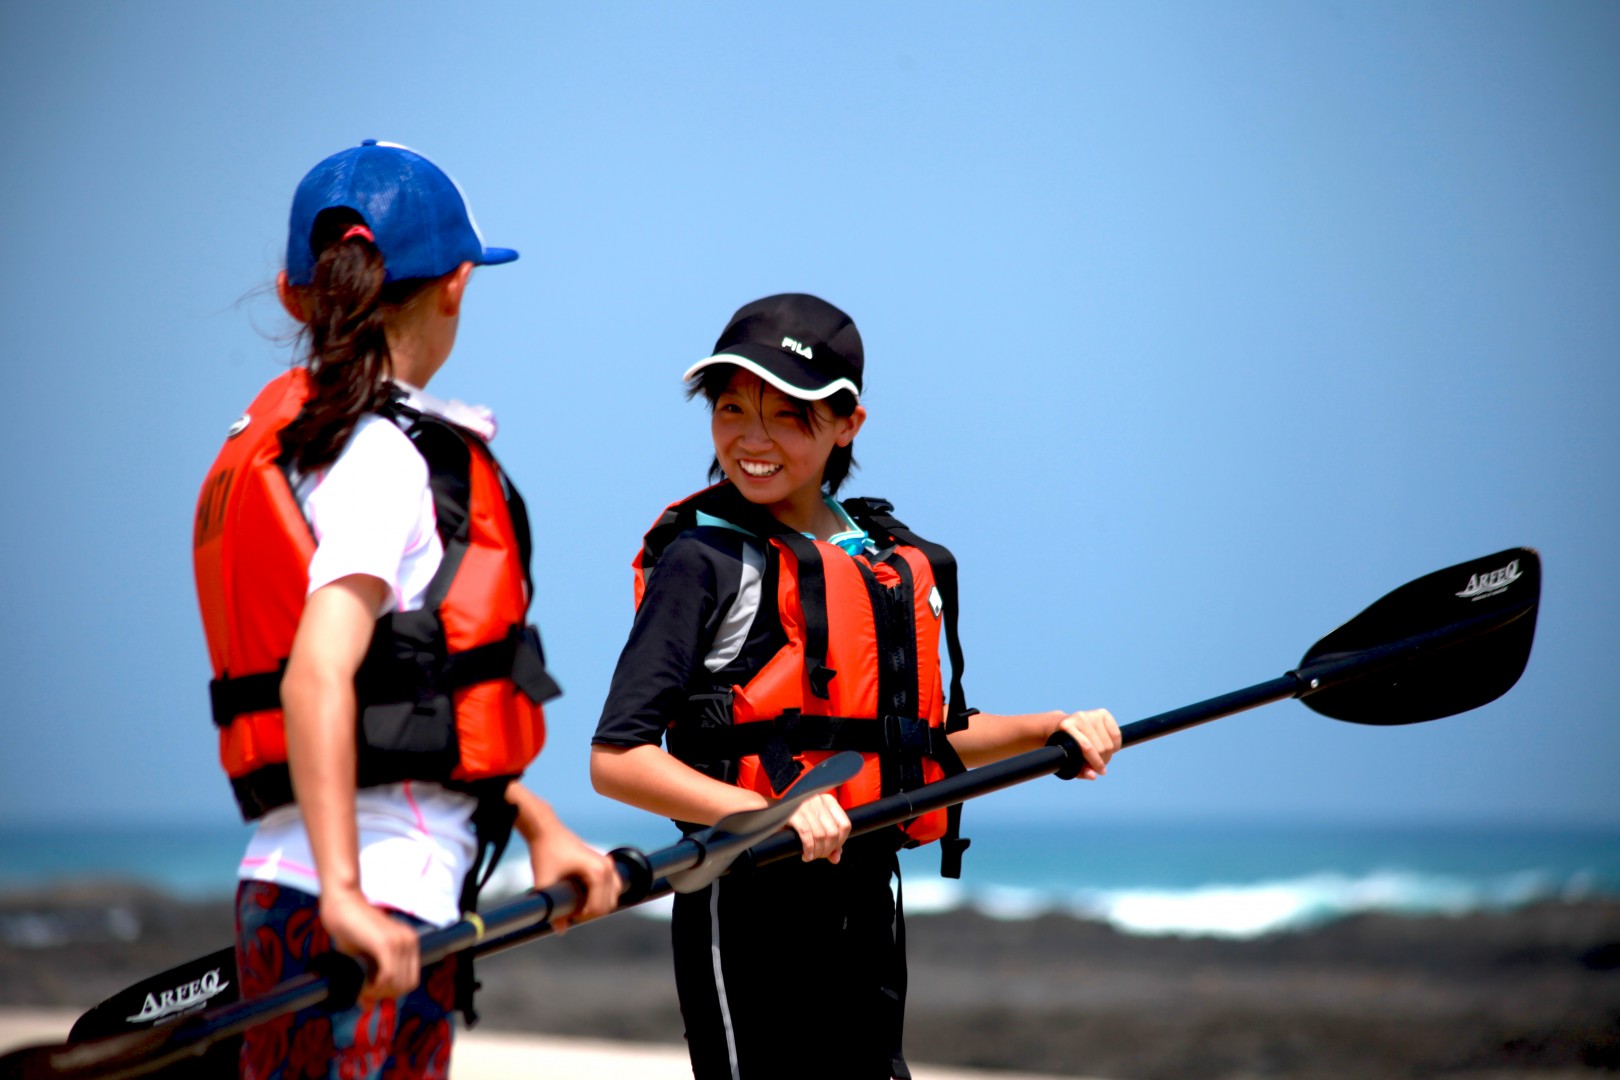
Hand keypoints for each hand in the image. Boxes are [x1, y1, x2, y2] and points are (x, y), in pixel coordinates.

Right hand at [318, 886, 420, 1000]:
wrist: (341, 903)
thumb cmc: (349, 928)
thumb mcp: (362, 959)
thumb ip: (370, 980)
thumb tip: (368, 1008)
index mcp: (409, 942)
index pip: (411, 980)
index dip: (392, 992)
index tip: (372, 994)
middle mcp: (409, 941)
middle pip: (407, 985)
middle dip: (386, 995)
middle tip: (366, 993)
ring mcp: (400, 941)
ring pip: (398, 983)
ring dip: (379, 992)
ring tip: (362, 987)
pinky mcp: (386, 943)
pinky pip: (389, 977)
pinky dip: (376, 986)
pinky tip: (363, 984)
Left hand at [527, 822, 621, 931]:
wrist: (547, 832)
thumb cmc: (545, 853)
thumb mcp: (544, 883)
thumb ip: (552, 910)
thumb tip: (561, 931)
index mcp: (597, 872)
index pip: (598, 908)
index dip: (582, 917)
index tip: (566, 914)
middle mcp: (607, 868)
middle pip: (608, 905)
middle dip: (590, 913)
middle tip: (569, 911)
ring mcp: (609, 865)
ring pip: (613, 897)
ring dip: (598, 905)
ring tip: (577, 904)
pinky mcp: (606, 863)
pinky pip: (613, 887)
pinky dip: (602, 896)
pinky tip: (583, 896)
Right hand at [787, 792, 850, 863]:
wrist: (771, 810)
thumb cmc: (796, 818)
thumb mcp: (816, 826)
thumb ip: (829, 840)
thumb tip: (836, 858)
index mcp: (828, 801)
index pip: (845, 825)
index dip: (840, 842)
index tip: (831, 850)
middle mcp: (818, 800)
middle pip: (833, 833)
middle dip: (827, 850)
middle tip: (818, 856)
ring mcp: (806, 805)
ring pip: (820, 836)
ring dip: (817, 852)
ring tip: (811, 856)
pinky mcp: (793, 813)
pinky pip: (806, 835)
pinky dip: (808, 849)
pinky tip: (806, 855)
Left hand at [1053, 707, 1121, 779]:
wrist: (1060, 725)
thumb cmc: (1064, 746)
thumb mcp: (1067, 760)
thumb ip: (1079, 770)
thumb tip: (1092, 776)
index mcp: (1066, 726)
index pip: (1087, 747)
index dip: (1096, 762)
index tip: (1100, 772)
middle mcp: (1079, 717)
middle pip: (1101, 746)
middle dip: (1102, 761)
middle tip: (1099, 766)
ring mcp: (1091, 714)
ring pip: (1109, 743)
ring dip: (1108, 755)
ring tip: (1102, 758)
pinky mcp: (1102, 713)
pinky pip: (1116, 734)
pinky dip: (1115, 745)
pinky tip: (1109, 749)